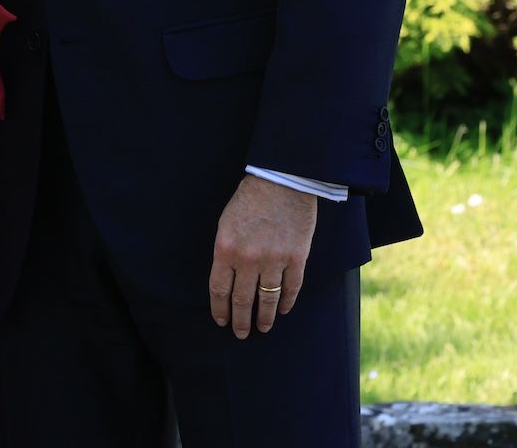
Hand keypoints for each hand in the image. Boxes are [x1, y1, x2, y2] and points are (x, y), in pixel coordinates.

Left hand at [207, 176, 318, 337]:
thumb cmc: (249, 199)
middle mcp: (248, 259)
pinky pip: (291, 288)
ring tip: (262, 328)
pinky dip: (286, 302)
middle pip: (242, 299)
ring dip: (264, 317)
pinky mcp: (297, 259)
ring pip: (267, 299)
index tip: (221, 321)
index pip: (219, 289)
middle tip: (240, 333)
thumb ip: (226, 252)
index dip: (220, 308)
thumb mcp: (226, 224)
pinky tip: (282, 310)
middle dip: (240, 320)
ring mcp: (274, 260)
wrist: (282, 182)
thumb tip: (227, 278)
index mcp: (225, 249)